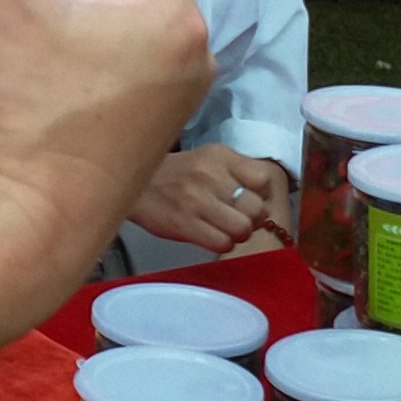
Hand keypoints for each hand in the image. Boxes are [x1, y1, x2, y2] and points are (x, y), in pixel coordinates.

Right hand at [0, 0, 209, 304]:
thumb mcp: (6, 3)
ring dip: (71, 10)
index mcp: (172, 13)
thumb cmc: (26, 117)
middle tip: (13, 5)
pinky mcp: (160, 122)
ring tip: (24, 43)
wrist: (32, 225)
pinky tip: (43, 79)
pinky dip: (85, 50)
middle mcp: (194, 49)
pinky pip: (128, 56)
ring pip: (123, 12)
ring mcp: (181, 91)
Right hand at [128, 144, 287, 255]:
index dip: (263, 194)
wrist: (134, 183)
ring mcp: (197, 201)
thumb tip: (266, 194)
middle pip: (257, 208)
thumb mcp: (207, 158)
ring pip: (242, 229)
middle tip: (240, 218)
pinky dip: (222, 243)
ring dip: (238, 234)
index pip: (263, 178)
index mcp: (219, 156)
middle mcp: (210, 176)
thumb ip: (237, 170)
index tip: (252, 199)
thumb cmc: (176, 173)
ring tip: (226, 229)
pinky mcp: (184, 225)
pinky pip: (222, 243)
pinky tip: (212, 236)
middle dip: (253, 218)